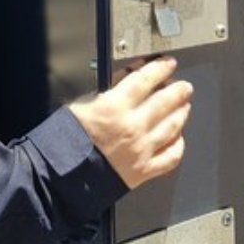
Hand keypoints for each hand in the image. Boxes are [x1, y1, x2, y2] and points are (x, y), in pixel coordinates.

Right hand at [69, 57, 192, 188]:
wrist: (59, 179)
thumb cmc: (63, 144)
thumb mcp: (80, 106)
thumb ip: (106, 93)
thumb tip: (124, 82)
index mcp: (114, 107)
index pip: (146, 80)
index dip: (161, 68)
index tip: (168, 64)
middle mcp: (132, 127)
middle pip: (165, 102)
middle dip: (179, 90)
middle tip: (184, 86)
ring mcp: (141, 150)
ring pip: (173, 127)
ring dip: (181, 113)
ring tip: (184, 106)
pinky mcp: (143, 171)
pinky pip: (170, 157)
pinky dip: (178, 146)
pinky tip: (178, 139)